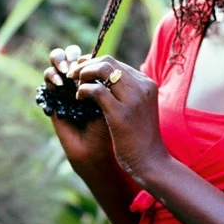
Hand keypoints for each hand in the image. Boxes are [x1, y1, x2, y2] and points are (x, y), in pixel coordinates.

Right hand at [44, 45, 113, 166]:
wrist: (96, 152)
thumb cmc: (111, 129)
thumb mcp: (115, 102)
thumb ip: (109, 81)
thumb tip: (105, 60)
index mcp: (98, 79)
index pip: (91, 57)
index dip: (90, 56)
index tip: (93, 63)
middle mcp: (82, 80)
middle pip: (72, 55)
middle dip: (72, 55)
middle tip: (76, 64)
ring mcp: (67, 87)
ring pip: (58, 62)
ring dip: (59, 61)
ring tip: (66, 72)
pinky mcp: (54, 96)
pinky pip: (48, 78)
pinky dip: (52, 76)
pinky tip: (60, 83)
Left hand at [69, 54, 170, 184]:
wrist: (151, 162)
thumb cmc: (141, 138)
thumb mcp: (139, 108)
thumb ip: (127, 93)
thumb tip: (106, 80)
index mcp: (147, 84)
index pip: (116, 63)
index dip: (94, 64)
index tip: (81, 71)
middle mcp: (142, 86)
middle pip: (108, 61)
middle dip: (86, 65)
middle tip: (72, 75)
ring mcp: (133, 99)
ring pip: (102, 69)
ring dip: (83, 74)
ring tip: (74, 85)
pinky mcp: (121, 113)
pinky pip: (96, 90)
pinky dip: (83, 90)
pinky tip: (79, 98)